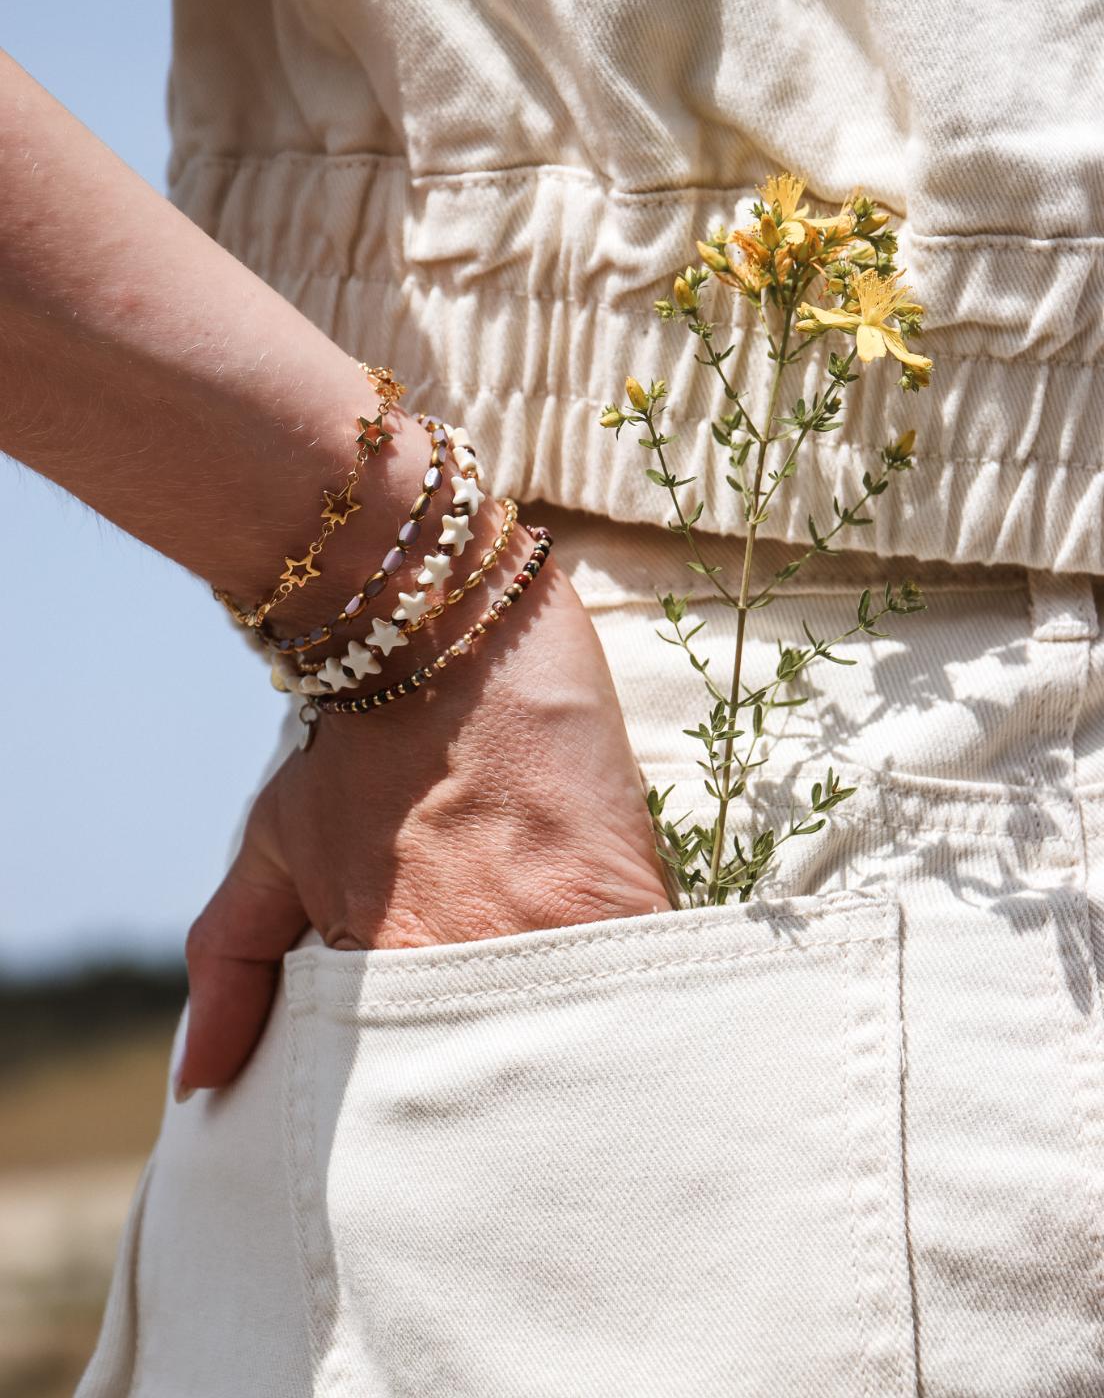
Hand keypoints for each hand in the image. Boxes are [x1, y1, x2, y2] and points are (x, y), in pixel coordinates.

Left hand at [173, 535, 672, 1096]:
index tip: (472, 1112)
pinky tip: (633, 991)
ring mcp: (550, 930)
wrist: (437, 625)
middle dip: (522, 1099)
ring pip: (582, 1041)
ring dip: (584, 1049)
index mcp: (384, 969)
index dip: (457, 1111)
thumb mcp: (273, 846)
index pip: (427, 1093)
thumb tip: (197, 1085)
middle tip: (528, 1097)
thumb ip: (235, 966)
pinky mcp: (622, 889)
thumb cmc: (354, 742)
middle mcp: (466, 962)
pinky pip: (642, 983)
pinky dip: (638, 996)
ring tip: (582, 1044)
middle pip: (511, 1084)